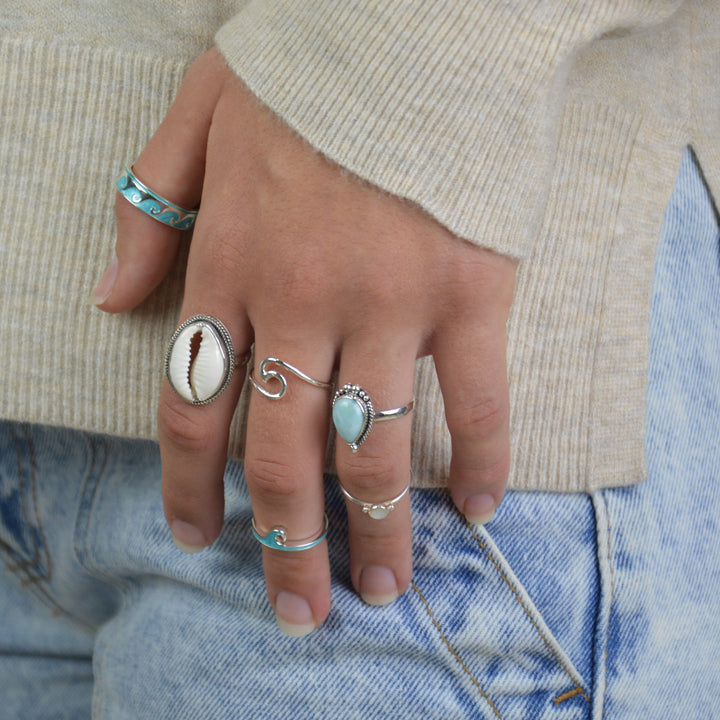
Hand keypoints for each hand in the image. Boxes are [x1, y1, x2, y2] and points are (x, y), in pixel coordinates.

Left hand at [95, 48, 515, 635]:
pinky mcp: (468, 294)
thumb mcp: (197, 118)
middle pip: (280, 453)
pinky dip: (481, 458)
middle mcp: (304, 302)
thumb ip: (149, 210)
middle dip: (285, 542)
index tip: (203, 538)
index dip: (192, 485)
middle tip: (297, 608)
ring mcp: (390, 305)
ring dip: (376, 528)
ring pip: (372, 445)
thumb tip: (110, 300)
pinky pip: (477, 398)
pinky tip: (480, 507)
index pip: (194, 405)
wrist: (414, 25)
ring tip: (380, 587)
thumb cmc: (307, 71)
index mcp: (233, 265)